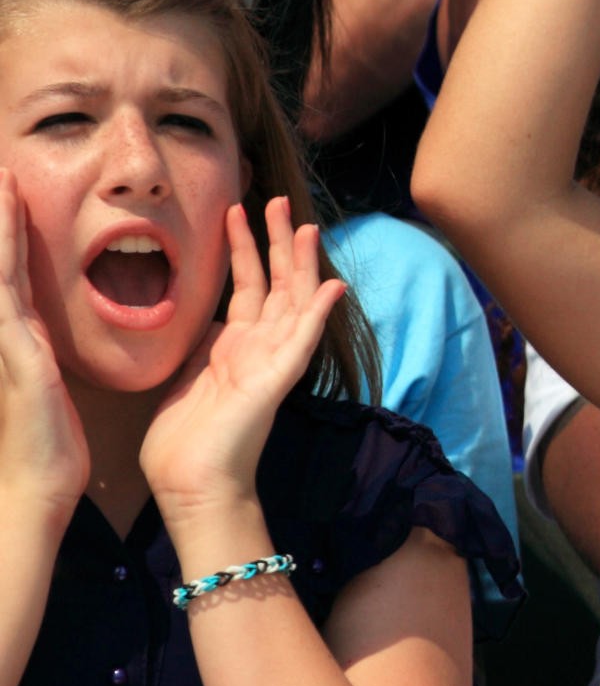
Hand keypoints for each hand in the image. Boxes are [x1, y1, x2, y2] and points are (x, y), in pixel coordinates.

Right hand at [0, 171, 87, 529]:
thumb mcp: (53, 385)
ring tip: (0, 180)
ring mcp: (7, 340)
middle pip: (0, 260)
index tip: (15, 189)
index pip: (16, 271)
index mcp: (24, 335)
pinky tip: (3, 234)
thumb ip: (45, 356)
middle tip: (0, 169)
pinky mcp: (18, 355)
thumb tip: (49, 342)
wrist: (39, 486)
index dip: (14, 231)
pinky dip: (4, 262)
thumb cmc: (52, 443)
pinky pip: (7, 298)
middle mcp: (9, 331)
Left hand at [139, 199, 341, 532]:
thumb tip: (200, 319)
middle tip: (277, 200)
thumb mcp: (181, 377)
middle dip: (276, 242)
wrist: (192, 485)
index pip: (247, 287)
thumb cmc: (182, 442)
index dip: (243, 249)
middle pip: (276, 285)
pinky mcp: (276, 381)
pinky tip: (332, 285)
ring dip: (300, 263)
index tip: (237, 212)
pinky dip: (318, 311)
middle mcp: (259, 350)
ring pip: (294, 302)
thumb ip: (196, 346)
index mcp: (235, 348)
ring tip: (304, 224)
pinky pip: (302, 339)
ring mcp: (272, 364)